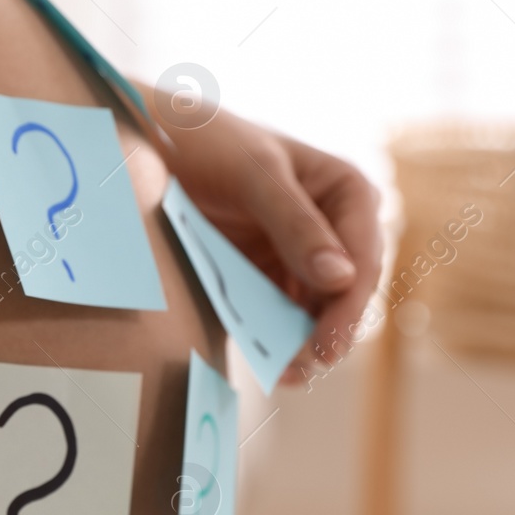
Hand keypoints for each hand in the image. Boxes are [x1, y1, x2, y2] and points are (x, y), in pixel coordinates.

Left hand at [161, 114, 382, 384]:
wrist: (151, 141)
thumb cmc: (209, 140)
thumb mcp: (254, 174)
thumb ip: (296, 224)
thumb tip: (341, 279)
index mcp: (346, 193)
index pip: (363, 257)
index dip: (350, 304)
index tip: (329, 342)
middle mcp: (330, 228)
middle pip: (343, 292)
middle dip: (328, 329)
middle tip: (307, 364)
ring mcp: (296, 256)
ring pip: (313, 311)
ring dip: (303, 343)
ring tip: (289, 373)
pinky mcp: (263, 276)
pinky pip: (276, 315)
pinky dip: (274, 339)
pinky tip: (271, 365)